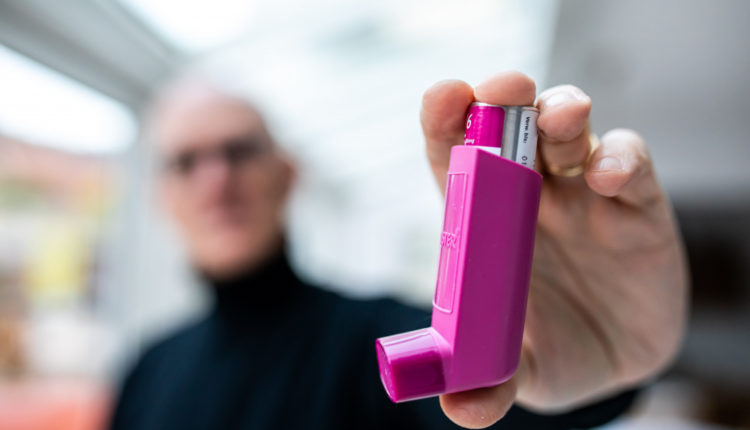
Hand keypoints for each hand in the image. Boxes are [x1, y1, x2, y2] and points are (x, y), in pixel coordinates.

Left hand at [421, 71, 688, 427]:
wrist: (613, 361)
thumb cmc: (549, 348)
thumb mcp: (517, 370)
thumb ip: (487, 384)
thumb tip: (460, 410)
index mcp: (484, 219)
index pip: (456, 157)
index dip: (447, 123)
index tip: (444, 98)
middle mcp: (529, 193)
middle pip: (513, 125)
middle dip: (506, 97)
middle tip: (502, 88)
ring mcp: (583, 194)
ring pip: (572, 130)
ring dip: (564, 112)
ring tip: (560, 117)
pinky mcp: (636, 206)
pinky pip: (631, 163)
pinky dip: (621, 158)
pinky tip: (609, 176)